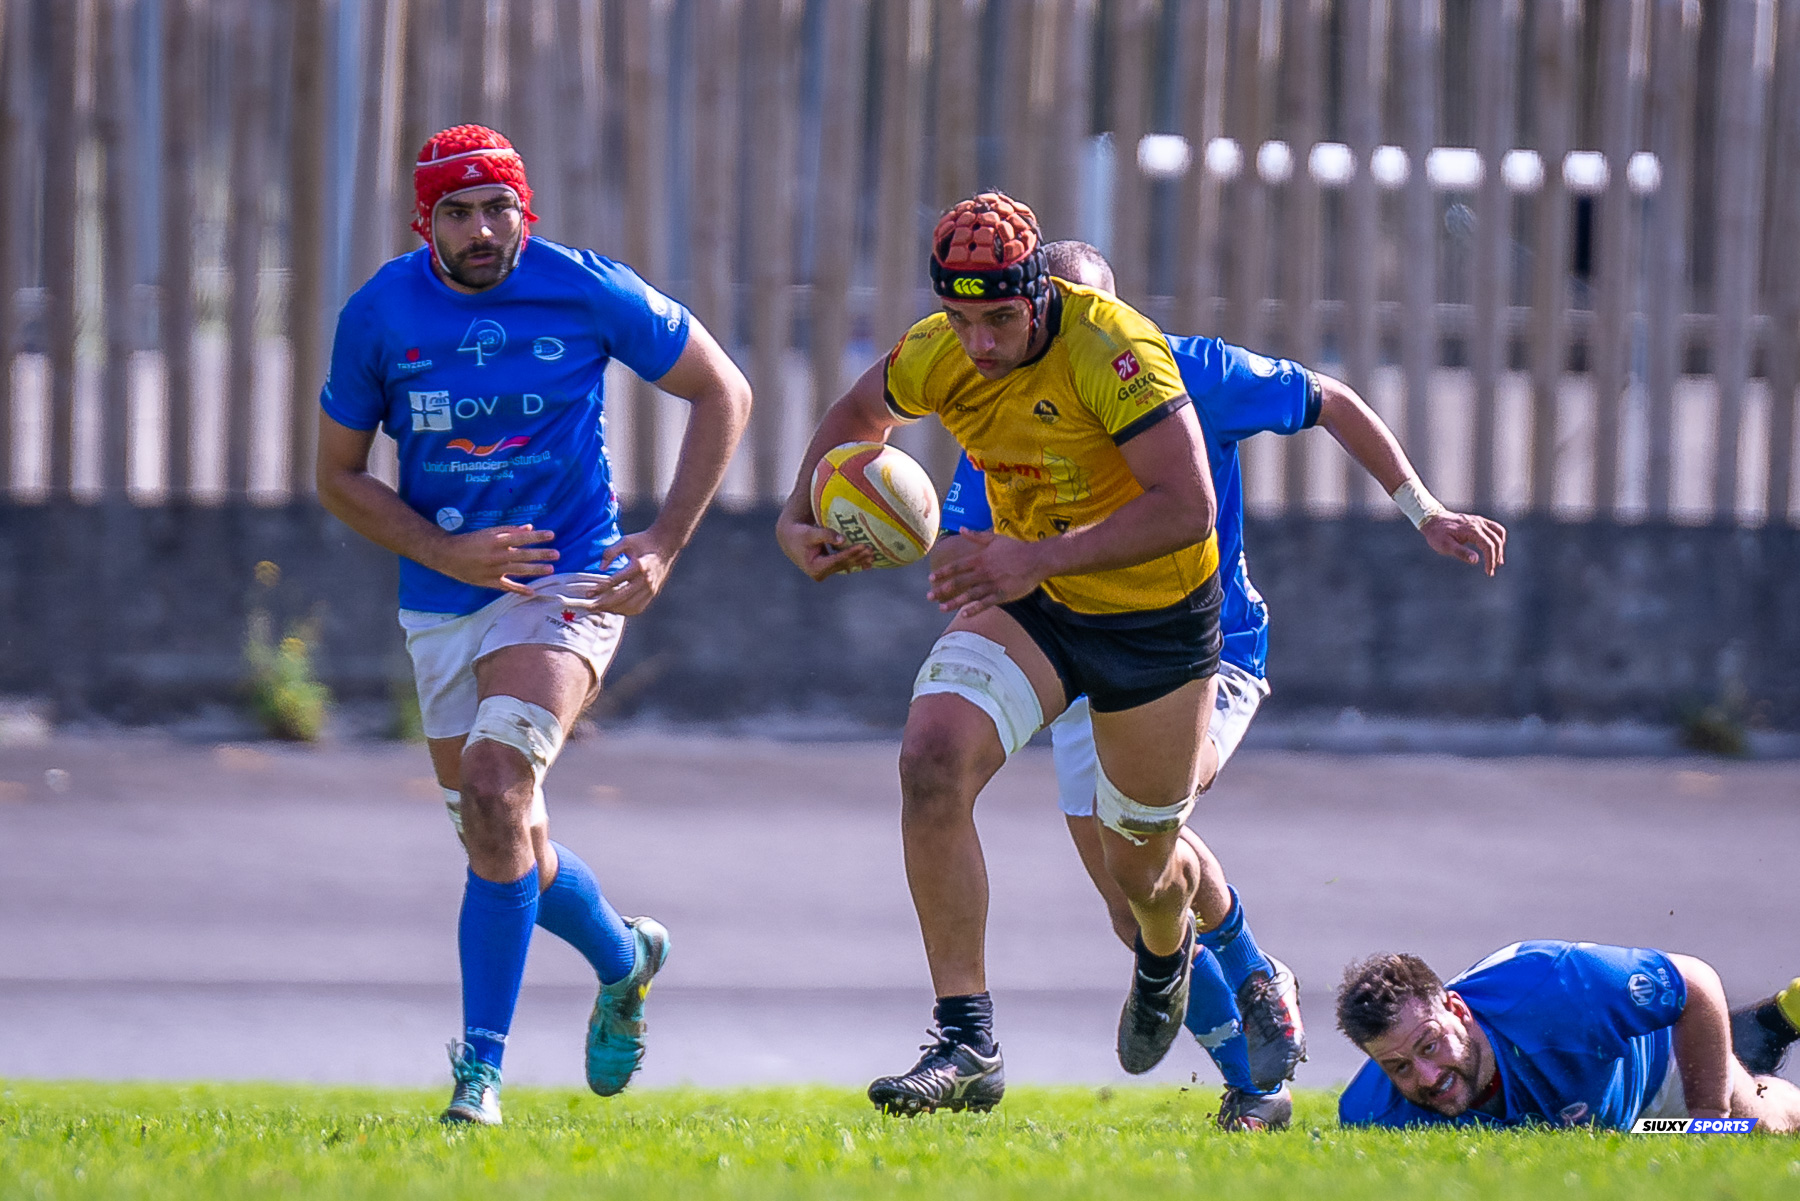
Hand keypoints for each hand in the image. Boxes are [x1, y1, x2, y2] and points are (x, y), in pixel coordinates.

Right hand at [429, 524, 558, 593]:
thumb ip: (509, 530)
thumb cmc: (470, 541)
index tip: (551, 535)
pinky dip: (519, 590)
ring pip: (519, 570)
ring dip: (535, 570)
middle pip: (523, 555)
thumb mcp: (489, 532)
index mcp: (497, 541)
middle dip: (541, 554)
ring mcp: (493, 570)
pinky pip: (506, 586)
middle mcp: (497, 555)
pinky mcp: (488, 581)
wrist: (448, 555)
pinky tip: (532, 592)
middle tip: (557, 554)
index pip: (522, 538)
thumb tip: (529, 528)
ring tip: (550, 570)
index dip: (537, 537)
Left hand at [564, 528, 679, 616]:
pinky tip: (615, 608)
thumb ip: (610, 552)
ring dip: (613, 609)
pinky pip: (638, 607)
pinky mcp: (654, 593)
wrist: (666, 544)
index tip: (588, 593)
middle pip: (621, 598)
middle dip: (603, 604)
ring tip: (600, 608)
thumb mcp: (625, 541)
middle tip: (589, 607)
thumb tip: (601, 568)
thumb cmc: (644, 541)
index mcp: (638, 566)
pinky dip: (625, 611)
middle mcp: (645, 580)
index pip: (615, 581)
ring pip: (630, 606)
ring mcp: (651, 588)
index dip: (599, 589)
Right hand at [775, 510, 874, 580]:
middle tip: (871, 549)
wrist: (790, 539)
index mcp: (815, 567)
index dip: (850, 553)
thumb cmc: (799, 534)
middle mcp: (820, 574)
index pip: (837, 560)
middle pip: (843, 565)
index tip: (863, 546)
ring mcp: (824, 573)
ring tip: (872, 553)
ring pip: (845, 566)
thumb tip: (842, 539)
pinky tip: (868, 560)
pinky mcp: (828, 569)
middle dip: (858, 557)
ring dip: (859, 560)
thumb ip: (826, 535)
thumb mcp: (811, 533)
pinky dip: (855, 561)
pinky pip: (844, 565)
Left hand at [926, 528, 1047, 615]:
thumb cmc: (1016, 548)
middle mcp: (984, 572)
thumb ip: (976, 535)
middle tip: (929, 596)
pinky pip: (986, 603)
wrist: (1037, 559)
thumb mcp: (994, 538)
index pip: (957, 566)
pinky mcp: (1003, 594)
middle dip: (943, 590)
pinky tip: (964, 614)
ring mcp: (993, 584)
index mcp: (980, 559)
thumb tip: (961, 528)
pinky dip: (975, 608)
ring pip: (970, 594)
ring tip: (942, 608)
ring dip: (955, 602)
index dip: (943, 573)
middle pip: (959, 582)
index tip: (931, 578)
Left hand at [1421, 511, 1506, 576]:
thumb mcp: (1445, 546)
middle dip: (1496, 557)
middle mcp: (1478, 523)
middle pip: (1496, 541)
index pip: (1488, 546)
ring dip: (1500, 548)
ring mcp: (1479, 520)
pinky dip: (1499, 538)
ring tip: (1497, 561)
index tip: (1488, 572)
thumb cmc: (1437, 535)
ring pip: (1499, 533)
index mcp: (1472, 530)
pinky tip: (1496, 547)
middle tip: (1491, 570)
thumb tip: (1476, 560)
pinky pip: (1495, 527)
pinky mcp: (1479, 520)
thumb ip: (1461, 552)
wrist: (1432, 520)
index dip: (1490, 560)